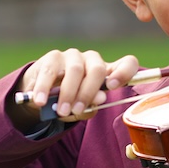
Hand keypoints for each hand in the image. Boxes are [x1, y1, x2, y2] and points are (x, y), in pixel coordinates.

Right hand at [8, 48, 138, 129]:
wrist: (43, 95)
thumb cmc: (70, 102)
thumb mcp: (83, 108)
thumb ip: (91, 106)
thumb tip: (99, 99)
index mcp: (107, 73)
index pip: (127, 64)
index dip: (124, 73)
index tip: (113, 86)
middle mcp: (93, 60)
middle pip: (97, 70)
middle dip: (87, 92)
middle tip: (77, 110)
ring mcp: (73, 56)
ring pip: (75, 70)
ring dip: (68, 93)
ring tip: (61, 111)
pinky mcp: (53, 57)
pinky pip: (50, 72)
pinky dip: (45, 88)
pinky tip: (41, 101)